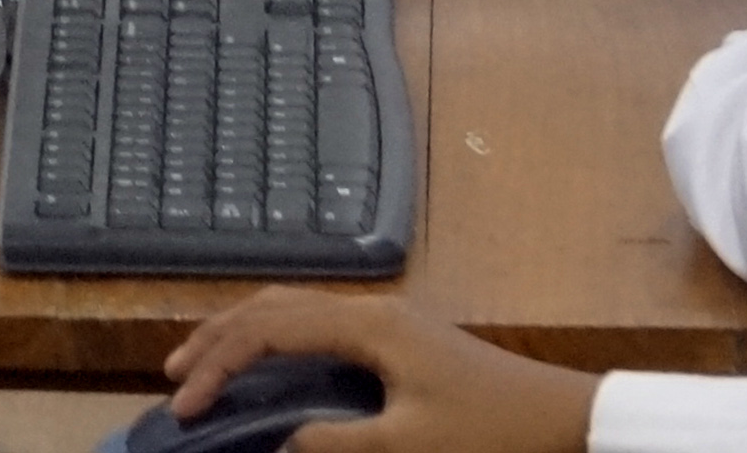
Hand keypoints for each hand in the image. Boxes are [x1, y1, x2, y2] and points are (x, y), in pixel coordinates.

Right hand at [161, 291, 597, 452]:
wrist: (572, 422)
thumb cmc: (494, 434)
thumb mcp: (410, 449)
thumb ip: (333, 444)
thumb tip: (274, 443)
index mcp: (367, 324)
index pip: (267, 331)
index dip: (218, 365)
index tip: (188, 408)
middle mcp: (371, 311)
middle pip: (272, 307)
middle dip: (217, 339)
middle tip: (175, 377)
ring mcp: (388, 323)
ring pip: (294, 312)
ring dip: (246, 336)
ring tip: (208, 365)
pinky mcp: (402, 343)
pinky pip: (319, 328)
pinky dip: (279, 344)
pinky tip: (273, 369)